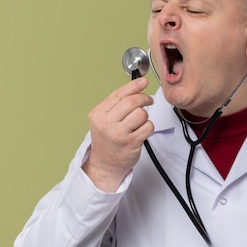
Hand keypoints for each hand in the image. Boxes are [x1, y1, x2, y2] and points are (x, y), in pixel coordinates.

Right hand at [82, 77, 153, 191]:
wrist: (105, 164)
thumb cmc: (106, 140)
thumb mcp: (102, 120)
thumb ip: (116, 105)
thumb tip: (136, 87)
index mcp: (98, 115)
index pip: (118, 94)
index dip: (133, 86)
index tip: (143, 82)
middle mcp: (107, 124)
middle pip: (131, 102)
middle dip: (144, 98)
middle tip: (148, 100)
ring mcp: (119, 134)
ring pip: (141, 114)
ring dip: (145, 115)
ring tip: (140, 121)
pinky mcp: (132, 143)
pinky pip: (148, 127)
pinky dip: (148, 126)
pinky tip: (142, 130)